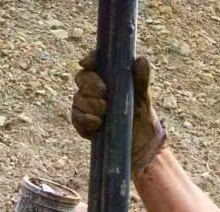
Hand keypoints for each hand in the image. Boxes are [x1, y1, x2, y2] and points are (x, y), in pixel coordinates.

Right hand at [69, 54, 167, 169]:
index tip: (88, 63)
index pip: (93, 63)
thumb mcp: (143, 97)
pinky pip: (76, 117)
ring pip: (77, 98)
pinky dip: (85, 119)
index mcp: (107, 77)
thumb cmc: (141, 115)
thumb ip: (141, 79)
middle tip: (104, 92)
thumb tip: (141, 60)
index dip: (89, 59)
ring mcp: (86, 106)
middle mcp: (93, 89)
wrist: (140, 144)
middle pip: (81, 78)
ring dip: (89, 104)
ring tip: (105, 111)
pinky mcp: (83, 123)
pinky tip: (97, 123)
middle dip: (90, 85)